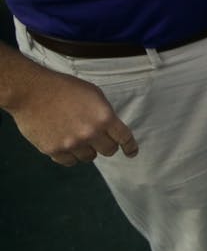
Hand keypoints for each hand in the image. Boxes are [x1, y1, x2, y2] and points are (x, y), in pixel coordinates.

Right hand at [5, 66, 138, 165]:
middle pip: (108, 150)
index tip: (131, 152)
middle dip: (106, 145)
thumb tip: (110, 128)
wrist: (31, 91)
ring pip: (89, 158)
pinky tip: (66, 145)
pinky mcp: (53, 150)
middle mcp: (90, 133)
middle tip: (99, 140)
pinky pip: (69, 162)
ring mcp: (71, 144)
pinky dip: (70, 156)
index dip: (130, 146)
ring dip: (87, 150)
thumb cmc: (64, 88)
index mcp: (104, 117)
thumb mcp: (94, 94)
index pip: (124, 138)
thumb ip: (104, 113)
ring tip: (77, 138)